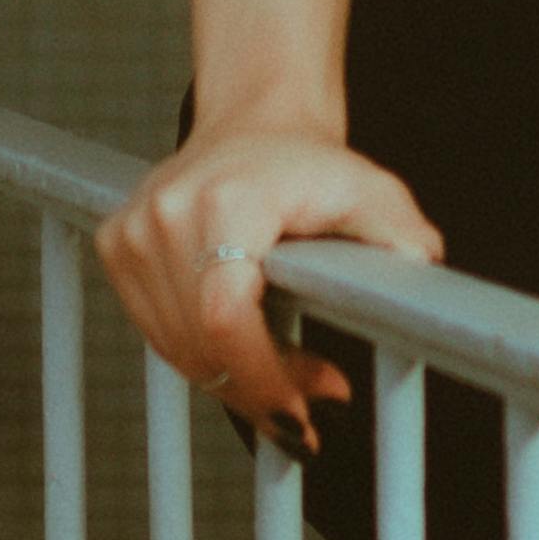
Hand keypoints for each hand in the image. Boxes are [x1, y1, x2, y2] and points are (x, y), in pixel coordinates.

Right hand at [94, 115, 443, 452]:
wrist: (254, 124)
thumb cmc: (311, 165)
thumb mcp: (370, 192)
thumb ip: (399, 232)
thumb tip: (421, 266)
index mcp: (227, 201)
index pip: (225, 316)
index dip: (262, 378)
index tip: (302, 415)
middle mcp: (169, 212)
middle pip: (205, 344)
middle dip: (263, 389)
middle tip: (315, 398)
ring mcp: (134, 229)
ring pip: (179, 348)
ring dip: (234, 378)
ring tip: (288, 376)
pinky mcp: (117, 244)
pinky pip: (158, 332)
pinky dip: (200, 353)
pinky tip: (243, 345)